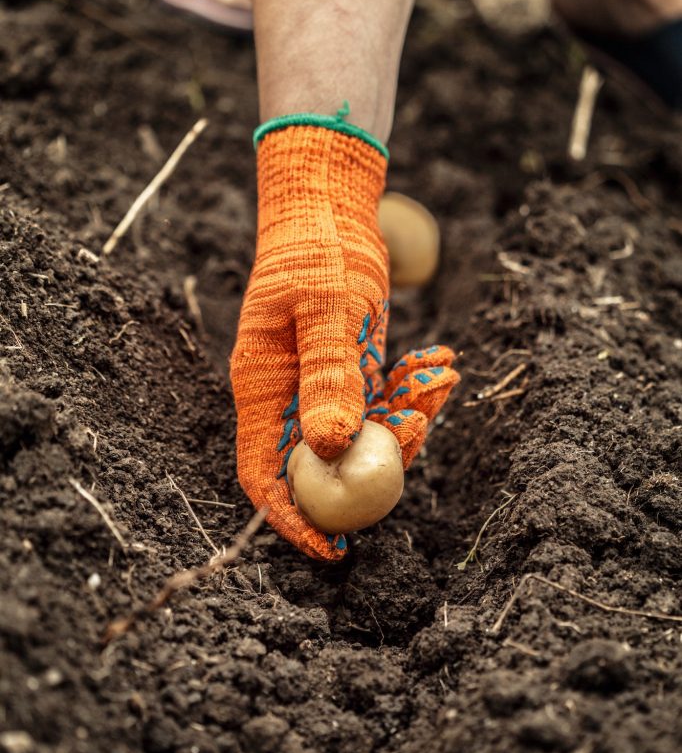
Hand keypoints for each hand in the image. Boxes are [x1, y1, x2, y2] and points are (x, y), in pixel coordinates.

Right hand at [230, 124, 458, 559]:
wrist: (329, 203)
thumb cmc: (319, 247)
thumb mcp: (329, 308)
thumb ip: (330, 377)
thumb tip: (333, 449)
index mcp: (262, 387)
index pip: (263, 475)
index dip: (293, 520)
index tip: (334, 548)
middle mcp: (286, 397)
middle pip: (323, 464)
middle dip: (374, 465)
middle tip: (417, 435)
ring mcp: (320, 387)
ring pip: (364, 436)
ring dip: (407, 420)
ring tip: (438, 376)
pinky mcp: (351, 374)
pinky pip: (383, 405)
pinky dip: (414, 393)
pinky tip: (438, 365)